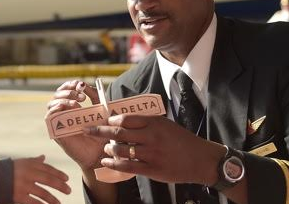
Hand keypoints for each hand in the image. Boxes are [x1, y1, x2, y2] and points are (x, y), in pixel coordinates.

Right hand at [12, 155, 70, 203]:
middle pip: (48, 179)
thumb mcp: (19, 163)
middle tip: (69, 191)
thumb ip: (33, 161)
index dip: (58, 174)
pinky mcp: (18, 196)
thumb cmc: (5, 171)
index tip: (66, 179)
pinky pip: (34, 202)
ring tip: (59, 203)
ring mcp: (23, 185)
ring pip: (43, 193)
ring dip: (53, 199)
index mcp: (29, 164)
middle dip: (60, 186)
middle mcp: (28, 173)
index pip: (47, 168)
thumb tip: (43, 157)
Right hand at [45, 80, 107, 170]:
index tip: (81, 84)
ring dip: (64, 100)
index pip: (65, 89)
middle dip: (68, 91)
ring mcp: (58, 121)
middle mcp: (63, 112)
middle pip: (57, 94)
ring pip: (51, 104)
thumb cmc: (100, 131)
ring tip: (78, 104)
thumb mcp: (100, 109)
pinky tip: (70, 109)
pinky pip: (49, 117)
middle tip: (82, 96)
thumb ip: (94, 95)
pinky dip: (56, 109)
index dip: (70, 84)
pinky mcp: (55, 131)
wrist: (99, 151)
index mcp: (72, 105)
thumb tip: (85, 85)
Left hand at [85, 114, 225, 185]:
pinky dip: (114, 163)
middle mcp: (151, 137)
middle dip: (99, 131)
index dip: (111, 119)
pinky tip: (107, 161)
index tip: (103, 120)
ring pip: (121, 150)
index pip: (126, 118)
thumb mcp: (166, 125)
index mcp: (154, 123)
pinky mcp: (152, 169)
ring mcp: (151, 154)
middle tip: (87, 130)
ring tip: (105, 148)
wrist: (200, 159)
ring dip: (108, 149)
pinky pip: (128, 166)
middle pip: (118, 132)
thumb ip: (147, 123)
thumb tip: (124, 120)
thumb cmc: (182, 140)